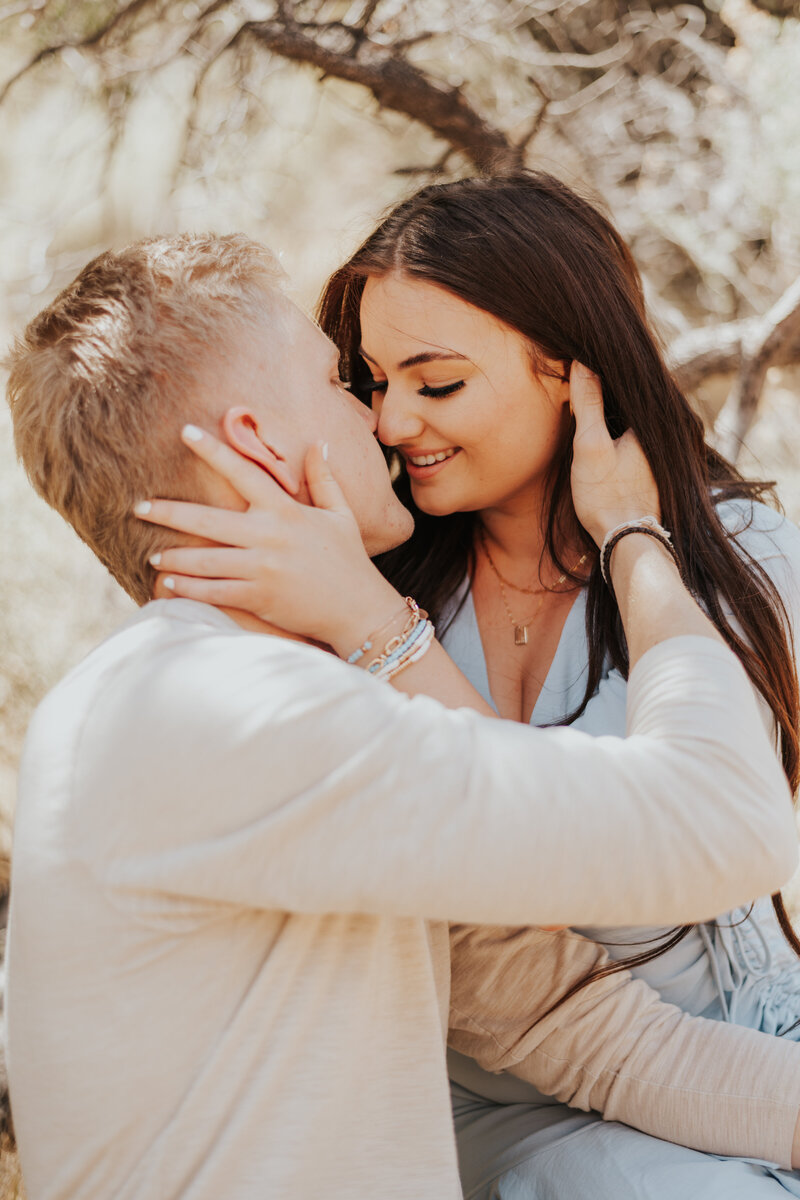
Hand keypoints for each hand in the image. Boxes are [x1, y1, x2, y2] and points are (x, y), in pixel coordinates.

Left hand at [135, 427, 401, 652]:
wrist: (359, 609)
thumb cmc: (349, 561)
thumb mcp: (340, 515)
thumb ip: (324, 479)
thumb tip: (318, 443)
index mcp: (285, 510)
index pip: (243, 471)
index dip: (212, 450)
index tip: (185, 431)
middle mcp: (269, 536)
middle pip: (206, 518)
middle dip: (168, 511)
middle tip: (138, 506)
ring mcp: (261, 569)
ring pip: (203, 559)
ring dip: (173, 555)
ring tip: (153, 551)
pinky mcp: (258, 598)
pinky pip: (213, 591)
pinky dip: (188, 587)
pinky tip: (169, 582)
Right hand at [569, 362, 660, 546]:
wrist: (625, 540)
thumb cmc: (607, 495)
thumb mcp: (591, 445)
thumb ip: (588, 403)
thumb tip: (582, 362)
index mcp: (654, 420)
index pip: (631, 376)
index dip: (607, 363)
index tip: (582, 354)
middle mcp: (663, 431)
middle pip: (632, 395)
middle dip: (609, 381)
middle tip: (580, 366)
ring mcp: (658, 449)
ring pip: (632, 413)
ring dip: (612, 402)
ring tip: (585, 388)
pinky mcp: (649, 464)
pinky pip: (632, 430)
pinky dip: (616, 421)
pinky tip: (598, 424)